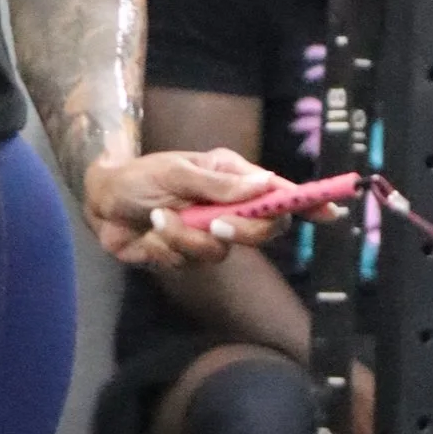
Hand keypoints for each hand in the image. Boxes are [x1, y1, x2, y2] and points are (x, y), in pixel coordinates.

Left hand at [81, 145, 290, 263]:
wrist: (102, 202)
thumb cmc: (140, 177)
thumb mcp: (175, 172)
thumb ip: (218, 184)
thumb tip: (263, 184)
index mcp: (233, 179)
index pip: (278, 194)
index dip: (307, 204)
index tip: (330, 212)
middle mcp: (228, 207)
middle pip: (263, 230)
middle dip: (242, 230)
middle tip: (217, 222)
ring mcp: (208, 233)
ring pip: (221, 251)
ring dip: (187, 237)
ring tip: (159, 218)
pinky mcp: (186, 256)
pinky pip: (189, 261)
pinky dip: (167, 246)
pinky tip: (151, 231)